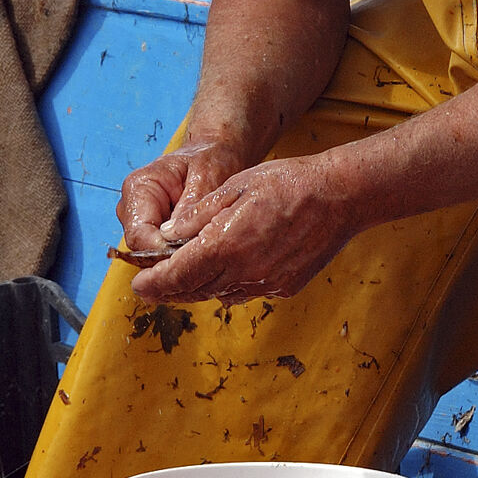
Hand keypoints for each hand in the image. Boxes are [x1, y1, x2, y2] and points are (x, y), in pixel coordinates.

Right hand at [117, 141, 248, 251]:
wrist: (215, 152)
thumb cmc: (210, 158)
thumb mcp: (207, 176)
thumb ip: (191, 207)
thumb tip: (176, 239)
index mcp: (138, 187)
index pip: (139, 235)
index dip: (163, 251)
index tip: (192, 255)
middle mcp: (132, 207)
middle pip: (142, 249)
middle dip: (171, 255)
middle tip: (205, 253)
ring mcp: (141, 221)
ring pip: (152, 254)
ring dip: (177, 255)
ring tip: (207, 246)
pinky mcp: (154, 231)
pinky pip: (163, 252)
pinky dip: (181, 253)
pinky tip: (203, 246)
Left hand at [130, 156, 356, 304]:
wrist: (339, 196)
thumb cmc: (286, 182)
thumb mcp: (234, 186)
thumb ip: (198, 216)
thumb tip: (168, 236)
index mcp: (225, 245)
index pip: (177, 276)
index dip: (153, 284)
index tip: (138, 287)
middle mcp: (244, 272)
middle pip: (194, 291)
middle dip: (170, 290)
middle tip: (153, 286)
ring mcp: (266, 283)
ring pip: (219, 294)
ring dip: (197, 289)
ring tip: (183, 279)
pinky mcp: (284, 287)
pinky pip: (245, 292)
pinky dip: (228, 285)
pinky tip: (224, 271)